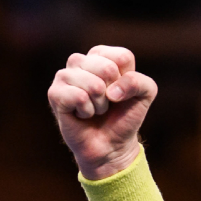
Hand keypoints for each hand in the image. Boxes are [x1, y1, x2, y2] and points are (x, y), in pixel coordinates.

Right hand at [47, 45, 157, 179]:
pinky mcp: (54, 93)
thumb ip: (139, 82)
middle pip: (107, 68)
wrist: (111, 145)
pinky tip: (83, 114)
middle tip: (107, 102)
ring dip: (100, 104)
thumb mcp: (145, 94)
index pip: (121, 57)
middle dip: (113, 93)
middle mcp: (81, 61)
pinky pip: (78, 96)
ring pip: (93, 83)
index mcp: (102, 56)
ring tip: (95, 109)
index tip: (121, 91)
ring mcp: (65, 76)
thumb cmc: (125, 115)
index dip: (127, 79)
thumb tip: (111, 91)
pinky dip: (87, 111)